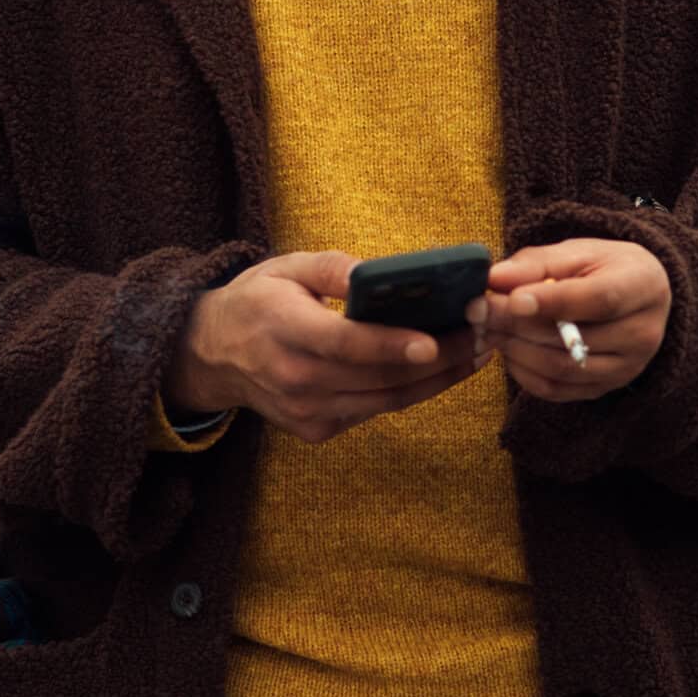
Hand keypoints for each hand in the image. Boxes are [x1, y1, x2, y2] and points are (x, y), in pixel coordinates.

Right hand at [164, 250, 482, 442]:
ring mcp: (307, 411)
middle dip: (438, 358)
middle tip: (484, 332)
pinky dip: (411, 391)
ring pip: (386, 401)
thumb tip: (377, 273)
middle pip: (378, 378)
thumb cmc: (258, 301)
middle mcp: (296, 380)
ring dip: (438, 380)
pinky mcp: (317, 429)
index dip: (391, 347)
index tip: (434, 342)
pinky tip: (441, 368)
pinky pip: (374, 410)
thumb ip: (331, 269)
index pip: (345, 345)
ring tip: (478, 351)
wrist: (213, 355)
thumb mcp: (285, 268)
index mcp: (284, 331)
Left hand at [476, 238, 671, 402]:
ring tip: (488, 328)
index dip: (552, 302)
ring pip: (561, 368)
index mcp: (643, 286)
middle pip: (573, 339)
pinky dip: (523, 372)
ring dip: (515, 350)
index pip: (598, 300)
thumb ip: (536, 263)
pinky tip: (508, 349)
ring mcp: (627, 368)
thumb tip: (495, 278)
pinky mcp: (606, 388)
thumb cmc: (602, 268)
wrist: (635, 297)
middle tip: (479, 310)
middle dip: (517, 325)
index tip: (512, 299)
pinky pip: (556, 390)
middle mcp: (643, 333)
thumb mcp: (576, 252)